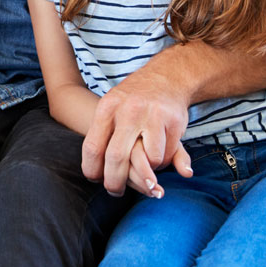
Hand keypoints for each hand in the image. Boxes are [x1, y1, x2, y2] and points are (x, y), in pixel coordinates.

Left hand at [81, 66, 187, 194]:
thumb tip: (92, 175)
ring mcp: (152, 115)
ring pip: (149, 160)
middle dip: (115, 182)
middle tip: (116, 191)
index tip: (95, 179)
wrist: (166, 75)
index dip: (92, 169)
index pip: (93, 146)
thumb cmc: (133, 99)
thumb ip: (102, 136)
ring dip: (148, 171)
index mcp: (107, 108)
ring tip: (144, 167)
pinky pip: (168, 154)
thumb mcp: (112, 108)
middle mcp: (128, 111)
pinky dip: (164, 162)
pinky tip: (161, 154)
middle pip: (116, 158)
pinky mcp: (173, 121)